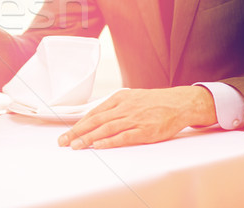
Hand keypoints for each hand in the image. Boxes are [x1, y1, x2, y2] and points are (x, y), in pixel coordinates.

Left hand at [58, 86, 216, 149]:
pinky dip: (109, 141)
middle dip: (77, 131)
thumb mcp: (131, 97)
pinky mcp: (145, 131)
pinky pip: (124, 137)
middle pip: (95, 120)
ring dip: (89, 138)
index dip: (79, 123)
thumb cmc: (155, 102)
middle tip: (64, 140)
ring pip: (106, 129)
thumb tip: (97, 117)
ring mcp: (134, 119)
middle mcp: (124, 108)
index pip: (94, 112)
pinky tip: (98, 146)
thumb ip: (115, 107)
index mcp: (119, 98)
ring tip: (76, 145)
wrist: (179, 103)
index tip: (67, 132)